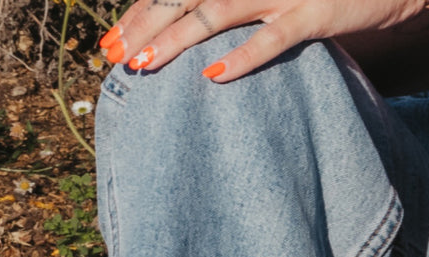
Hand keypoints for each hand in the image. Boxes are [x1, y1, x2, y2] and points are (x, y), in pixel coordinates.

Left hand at [100, 0, 428, 81]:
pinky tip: (211, 77)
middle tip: (111, 55)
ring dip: (175, 40)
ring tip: (141, 65)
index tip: (112, 39)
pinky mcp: (317, 12)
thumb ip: (243, 7)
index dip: (143, 9)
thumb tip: (202, 39)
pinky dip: (242, 57)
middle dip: (144, 25)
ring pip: (217, 12)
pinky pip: (273, 38)